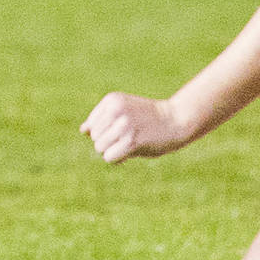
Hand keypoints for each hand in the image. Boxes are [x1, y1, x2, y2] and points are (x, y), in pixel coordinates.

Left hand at [80, 92, 195, 162]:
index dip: (104, 133)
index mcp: (111, 100)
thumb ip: (102, 121)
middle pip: (94, 138)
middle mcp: (116, 110)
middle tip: (128, 138)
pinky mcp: (131, 140)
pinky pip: (109, 157)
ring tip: (130, 144)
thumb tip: (83, 130)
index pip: (91, 126)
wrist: (176, 120)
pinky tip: (131, 152)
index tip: (122, 130)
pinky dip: (118, 159)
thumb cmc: (147, 119)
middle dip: (108, 143)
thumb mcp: (122, 113)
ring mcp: (124, 125)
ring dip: (113, 151)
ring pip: (100, 148)